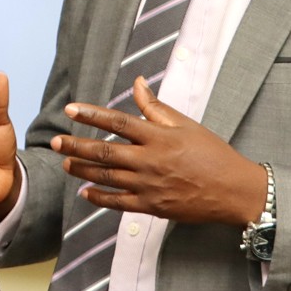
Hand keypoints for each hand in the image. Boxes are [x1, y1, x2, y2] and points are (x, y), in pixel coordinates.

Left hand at [50, 77, 266, 226]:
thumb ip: (156, 107)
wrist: (235, 191)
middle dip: (76, 146)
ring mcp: (149, 186)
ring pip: (106, 177)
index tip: (71, 110)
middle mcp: (149, 161)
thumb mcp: (186, 125)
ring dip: (82, 170)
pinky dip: (99, 198)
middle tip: (55, 142)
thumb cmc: (213, 154)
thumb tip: (137, 83)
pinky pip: (119, 203)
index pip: (117, 121)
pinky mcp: (152, 207)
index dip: (91, 115)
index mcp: (158, 137)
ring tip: (65, 163)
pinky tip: (85, 192)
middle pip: (104, 152)